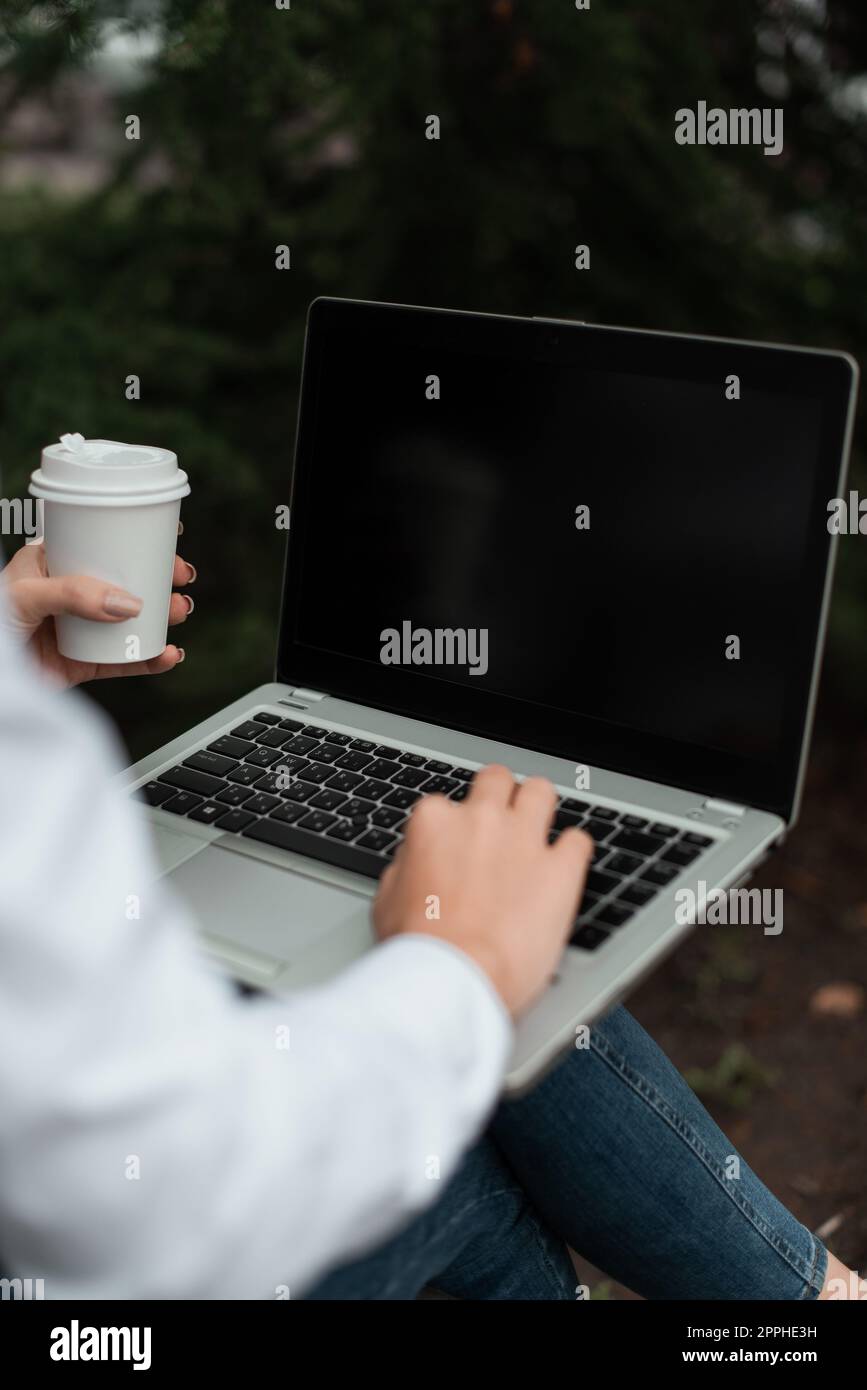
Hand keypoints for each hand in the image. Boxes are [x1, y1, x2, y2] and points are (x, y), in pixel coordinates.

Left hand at [0, 540, 194, 686]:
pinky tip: (168, 654)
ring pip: (131, 621)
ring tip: (179, 613)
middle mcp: (69, 596)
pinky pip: (124, 661)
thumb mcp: (25, 595)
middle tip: (180, 580)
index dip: (136, 543)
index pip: (100, 546)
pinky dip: (150, 659)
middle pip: (125, 583)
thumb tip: (128, 604)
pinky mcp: (84, 664)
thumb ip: (73, 594)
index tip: (168, 541)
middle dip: (159, 581)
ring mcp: (79, 630)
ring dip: (162, 617)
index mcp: (51, 565)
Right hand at [373, 764, 592, 1018]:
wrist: (456, 979)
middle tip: (502, 823)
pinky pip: (579, 840)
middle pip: (497, 780)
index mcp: (435, 822)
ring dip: (539, 808)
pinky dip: (573, 853)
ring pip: (541, 791)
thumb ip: (407, 866)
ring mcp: (524, 839)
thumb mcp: (386, 900)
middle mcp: (481, 819)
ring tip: (538, 831)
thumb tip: (416, 861)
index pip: (448, 804)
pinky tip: (565, 869)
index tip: (459, 848)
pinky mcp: (562, 868)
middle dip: (500, 796)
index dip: (455, 828)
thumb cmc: (420, 949)